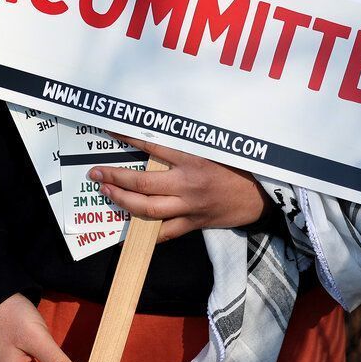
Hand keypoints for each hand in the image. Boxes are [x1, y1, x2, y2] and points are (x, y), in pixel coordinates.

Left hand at [88, 133, 271, 240]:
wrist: (263, 195)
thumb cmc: (241, 166)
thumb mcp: (217, 147)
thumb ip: (190, 142)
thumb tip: (162, 131)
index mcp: (193, 160)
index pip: (153, 146)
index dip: (128, 138)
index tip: (110, 130)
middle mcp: (187, 184)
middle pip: (142, 183)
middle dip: (115, 177)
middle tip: (96, 173)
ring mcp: (189, 207)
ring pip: (147, 209)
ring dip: (123, 201)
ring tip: (106, 192)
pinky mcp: (194, 223)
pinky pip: (165, 231)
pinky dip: (147, 230)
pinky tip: (131, 226)